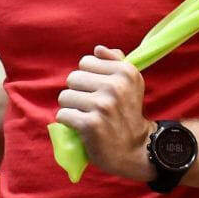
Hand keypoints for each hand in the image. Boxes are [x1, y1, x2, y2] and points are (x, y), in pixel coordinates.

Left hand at [55, 45, 156, 181]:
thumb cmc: (129, 113)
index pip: (86, 61)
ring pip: (64, 96)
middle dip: (77, 92)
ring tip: (85, 115)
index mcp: (125, 72)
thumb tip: (98, 49)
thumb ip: (116, 62)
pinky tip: (81, 127)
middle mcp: (115, 86)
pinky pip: (62, 114)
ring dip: (71, 107)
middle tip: (90, 106)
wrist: (136, 148)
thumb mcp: (131, 83)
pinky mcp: (91, 124)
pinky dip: (67, 122)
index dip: (89, 77)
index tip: (99, 90)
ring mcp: (103, 105)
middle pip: (73, 78)